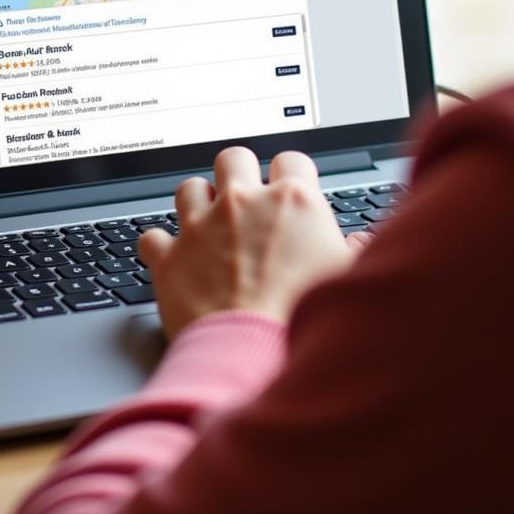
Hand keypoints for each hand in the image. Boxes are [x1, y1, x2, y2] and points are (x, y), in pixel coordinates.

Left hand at [138, 146, 369, 338]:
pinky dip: (161, 246)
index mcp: (292, 202)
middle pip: (233, 157)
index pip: (292, 160)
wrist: (253, 355)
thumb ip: (356, 253)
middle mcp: (243, 204)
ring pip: (189, 187)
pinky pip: (152, 237)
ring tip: (207, 224)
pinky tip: (172, 258)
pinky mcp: (170, 257)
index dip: (291, 174)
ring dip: (197, 203)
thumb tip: (361, 243)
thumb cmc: (305, 320)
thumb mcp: (348, 281)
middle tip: (245, 200)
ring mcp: (202, 227)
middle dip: (238, 173)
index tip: (291, 190)